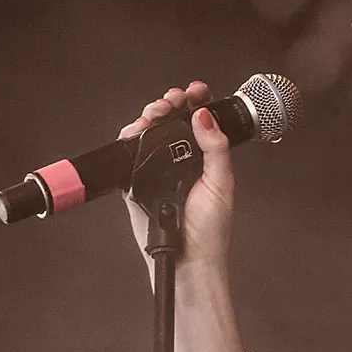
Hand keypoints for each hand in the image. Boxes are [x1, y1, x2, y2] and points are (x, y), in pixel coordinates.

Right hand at [119, 81, 233, 279]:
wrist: (187, 260)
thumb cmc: (210, 230)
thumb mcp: (221, 183)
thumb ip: (215, 148)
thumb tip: (205, 116)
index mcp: (205, 158)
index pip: (200, 120)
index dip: (197, 101)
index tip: (195, 91)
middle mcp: (181, 161)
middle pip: (171, 122)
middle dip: (169, 104)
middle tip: (171, 101)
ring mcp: (158, 170)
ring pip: (149, 133)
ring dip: (150, 117)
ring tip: (155, 113)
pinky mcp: (137, 183)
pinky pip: (129, 155)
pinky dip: (130, 138)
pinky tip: (136, 131)